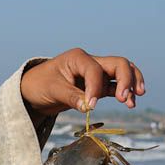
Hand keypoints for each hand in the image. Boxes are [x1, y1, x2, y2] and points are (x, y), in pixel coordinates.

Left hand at [20, 48, 145, 115]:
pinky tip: (129, 103)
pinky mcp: (97, 86)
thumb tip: (88, 107)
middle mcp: (90, 62)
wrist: (32, 91)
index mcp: (78, 58)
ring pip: (121, 73)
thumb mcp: (52, 90)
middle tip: (125, 98)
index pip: (95, 70)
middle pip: (118, 64)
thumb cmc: (39, 85)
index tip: (90, 105)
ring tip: (132, 102)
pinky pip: (115, 86)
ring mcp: (96, 73)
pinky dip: (124, 93)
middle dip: (126, 79)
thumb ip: (71, 97)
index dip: (95, 88)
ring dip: (130, 85)